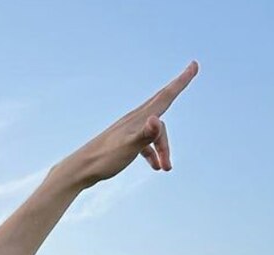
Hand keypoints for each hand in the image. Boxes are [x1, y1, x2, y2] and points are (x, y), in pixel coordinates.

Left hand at [62, 61, 198, 187]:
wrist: (80, 170)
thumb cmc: (103, 159)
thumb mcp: (128, 148)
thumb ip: (144, 135)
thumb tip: (157, 119)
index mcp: (137, 118)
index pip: (165, 96)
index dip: (181, 81)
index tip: (194, 64)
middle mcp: (133, 119)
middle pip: (162, 105)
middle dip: (177, 90)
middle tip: (193, 70)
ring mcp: (128, 130)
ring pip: (155, 132)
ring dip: (164, 148)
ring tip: (165, 169)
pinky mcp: (123, 141)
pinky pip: (145, 144)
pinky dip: (152, 154)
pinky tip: (155, 168)